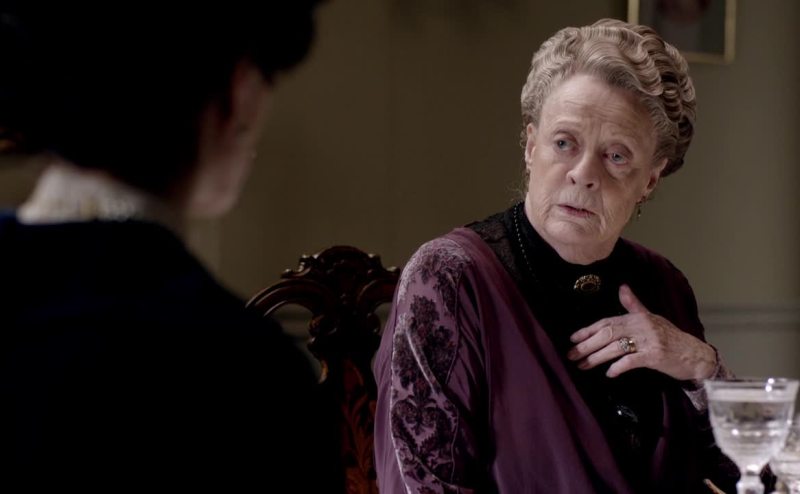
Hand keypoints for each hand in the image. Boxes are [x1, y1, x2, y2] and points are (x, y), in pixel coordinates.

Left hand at [566, 284, 716, 379]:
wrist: (696, 355)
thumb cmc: (672, 338)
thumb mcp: (652, 318)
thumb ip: (634, 305)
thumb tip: (622, 287)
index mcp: (638, 317)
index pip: (607, 321)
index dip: (588, 330)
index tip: (572, 338)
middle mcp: (642, 326)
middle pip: (607, 334)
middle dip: (586, 345)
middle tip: (571, 355)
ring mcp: (649, 340)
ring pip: (615, 347)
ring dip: (596, 358)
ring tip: (583, 366)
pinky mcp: (655, 356)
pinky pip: (631, 361)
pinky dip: (618, 367)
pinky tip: (609, 373)